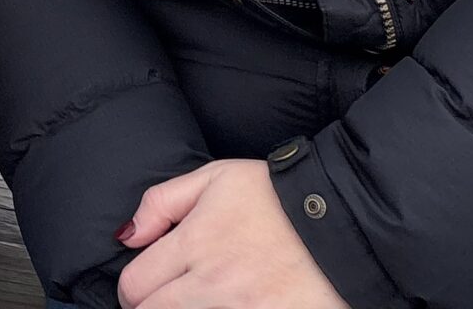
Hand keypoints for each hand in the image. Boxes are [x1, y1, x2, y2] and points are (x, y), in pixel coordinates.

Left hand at [114, 159, 347, 308]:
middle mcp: (213, 284)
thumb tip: (127, 235)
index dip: (131, 290)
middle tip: (162, 300)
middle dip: (150, 308)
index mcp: (196, 244)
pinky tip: (226, 306)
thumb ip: (162, 202)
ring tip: (196, 300)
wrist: (344, 223)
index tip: (141, 288)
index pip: (135, 284)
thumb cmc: (280, 198)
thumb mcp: (217, 178)